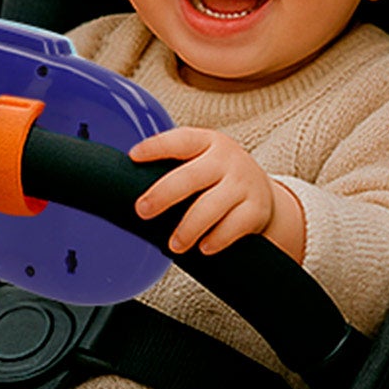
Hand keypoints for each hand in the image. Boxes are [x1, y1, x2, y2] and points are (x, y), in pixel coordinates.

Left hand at [129, 127, 305, 260]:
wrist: (264, 194)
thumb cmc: (218, 178)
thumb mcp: (201, 161)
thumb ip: (174, 167)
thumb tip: (125, 185)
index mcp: (207, 142)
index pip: (180, 140)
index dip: (156, 147)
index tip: (133, 157)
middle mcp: (227, 160)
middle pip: (191, 177)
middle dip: (163, 195)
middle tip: (142, 211)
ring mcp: (244, 183)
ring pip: (211, 206)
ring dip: (188, 228)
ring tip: (173, 245)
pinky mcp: (256, 209)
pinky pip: (234, 226)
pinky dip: (217, 239)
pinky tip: (204, 248)